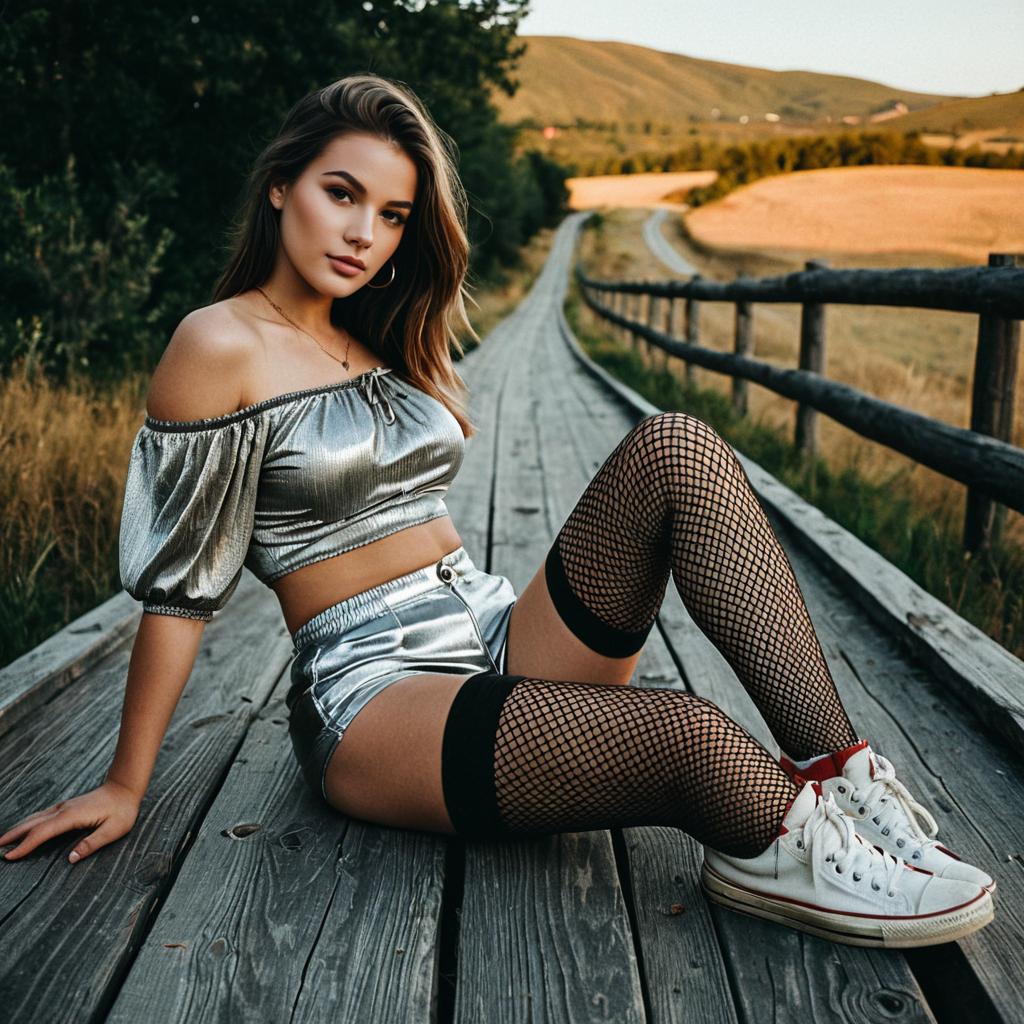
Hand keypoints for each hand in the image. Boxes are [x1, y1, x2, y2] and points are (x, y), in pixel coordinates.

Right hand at [0, 780, 140, 863]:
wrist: (125, 787)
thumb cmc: (122, 810)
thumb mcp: (113, 830)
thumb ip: (92, 844)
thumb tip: (70, 859)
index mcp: (72, 817)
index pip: (42, 833)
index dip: (25, 845)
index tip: (10, 856)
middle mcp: (64, 810)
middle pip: (33, 824)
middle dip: (13, 836)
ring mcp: (64, 807)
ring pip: (35, 818)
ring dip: (18, 828)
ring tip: (2, 839)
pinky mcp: (67, 807)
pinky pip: (42, 816)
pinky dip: (29, 823)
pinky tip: (25, 827)